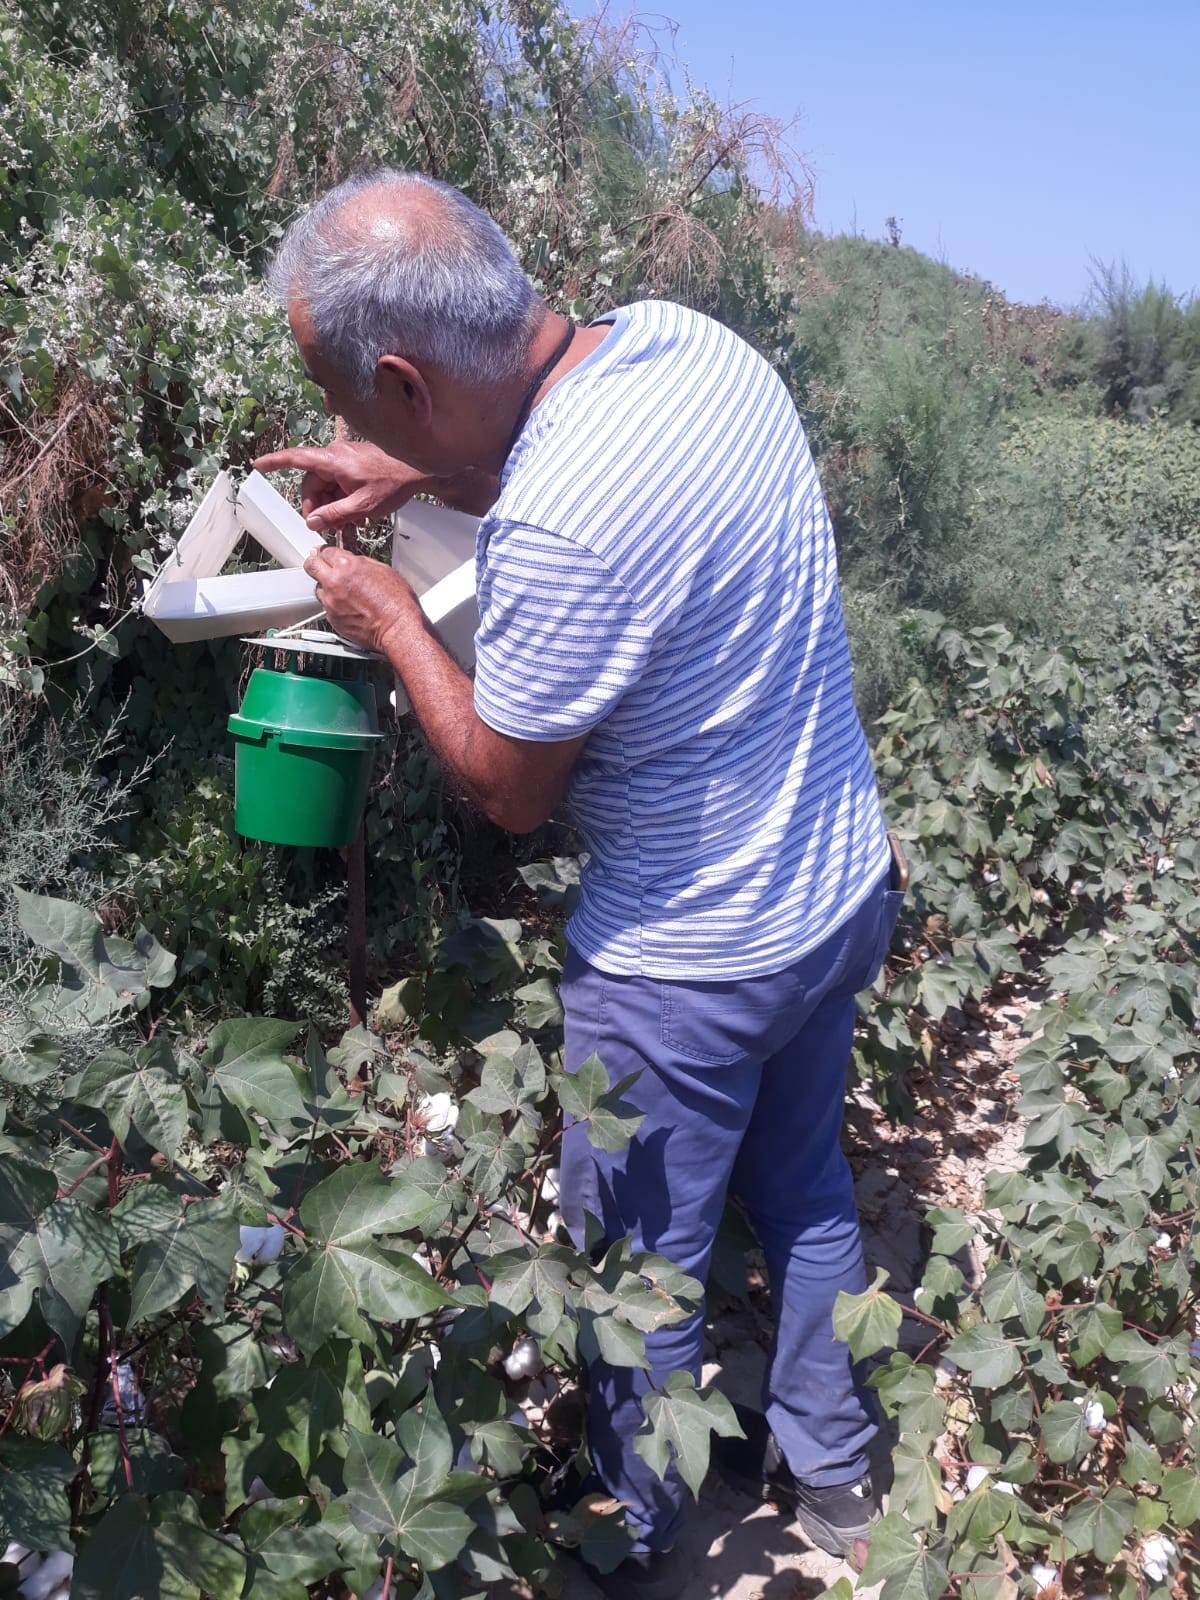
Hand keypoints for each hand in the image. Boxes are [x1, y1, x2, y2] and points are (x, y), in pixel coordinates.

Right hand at [254, 442, 502, 528]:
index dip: (275, 462)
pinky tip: (354, 516)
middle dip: (317, 506)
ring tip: (348, 524)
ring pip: (326, 486)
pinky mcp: (355, 465)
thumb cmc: (394, 482)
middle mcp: (336, 456)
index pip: (297, 459)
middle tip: (327, 527)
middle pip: (312, 482)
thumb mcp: (363, 506)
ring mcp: (346, 460)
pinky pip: (339, 484)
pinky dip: (343, 500)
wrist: (421, 468)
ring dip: (332, 506)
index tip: (258, 465)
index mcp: (333, 461)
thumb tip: (312, 522)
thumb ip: (335, 515)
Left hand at [303, 546, 418, 653]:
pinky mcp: (332, 619)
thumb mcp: (383, 569)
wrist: (398, 628)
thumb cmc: (397, 602)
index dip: (326, 551)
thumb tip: (354, 562)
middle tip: (319, 563)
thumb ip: (361, 563)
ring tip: (341, 590)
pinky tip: (349, 607)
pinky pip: (327, 608)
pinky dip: (335, 606)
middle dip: (314, 562)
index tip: (326, 553)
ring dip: (326, 587)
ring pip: (318, 589)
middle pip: (311, 566)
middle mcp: (334, 582)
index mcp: (347, 566)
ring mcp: (331, 602)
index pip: (325, 551)